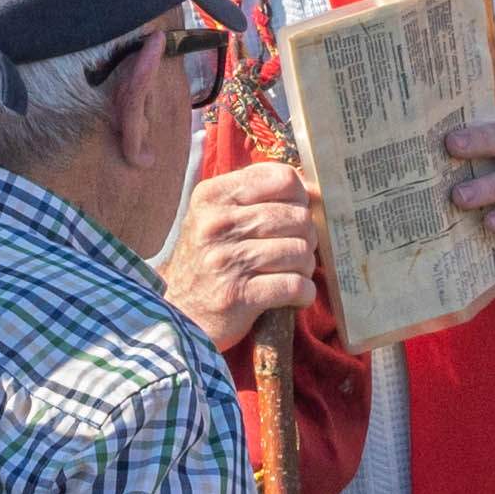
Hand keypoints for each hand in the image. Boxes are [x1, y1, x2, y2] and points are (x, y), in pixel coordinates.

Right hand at [158, 153, 333, 354]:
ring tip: (291, 274)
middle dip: (306, 236)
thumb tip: (316, 191)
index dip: (301, 197)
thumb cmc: (208, 260)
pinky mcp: (238, 295)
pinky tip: (294, 296)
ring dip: (305, 267)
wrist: (178, 314)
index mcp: (212, 196)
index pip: (282, 179)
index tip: (295, 214)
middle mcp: (216, 224)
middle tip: (294, 251)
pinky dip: (304, 293)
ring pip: (300, 251)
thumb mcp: (218, 217)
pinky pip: (295, 285)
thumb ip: (260, 196)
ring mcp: (226, 260)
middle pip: (297, 216)